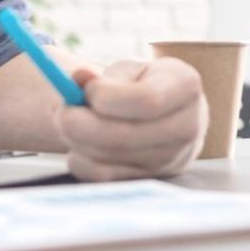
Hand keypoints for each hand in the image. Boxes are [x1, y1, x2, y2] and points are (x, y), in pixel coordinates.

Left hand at [57, 58, 205, 180]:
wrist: (166, 115)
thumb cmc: (144, 85)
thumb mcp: (131, 70)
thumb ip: (104, 76)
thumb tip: (78, 78)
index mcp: (186, 87)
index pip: (146, 101)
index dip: (107, 97)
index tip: (85, 89)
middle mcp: (188, 127)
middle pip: (126, 136)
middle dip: (83, 125)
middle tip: (61, 113)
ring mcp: (172, 159)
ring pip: (111, 157)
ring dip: (79, 141)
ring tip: (73, 123)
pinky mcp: (150, 179)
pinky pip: (105, 177)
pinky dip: (82, 161)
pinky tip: (81, 146)